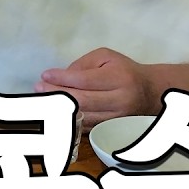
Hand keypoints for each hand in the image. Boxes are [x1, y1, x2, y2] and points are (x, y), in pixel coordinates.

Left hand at [36, 47, 159, 130]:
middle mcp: (119, 101)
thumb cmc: (124, 70)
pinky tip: (56, 112)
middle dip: (57, 94)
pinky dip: (69, 119)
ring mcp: (116, 119)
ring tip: (44, 99)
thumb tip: (61, 77)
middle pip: (82, 100)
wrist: (149, 92)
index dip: (63, 79)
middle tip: (39, 88)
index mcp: (119, 78)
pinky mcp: (111, 130)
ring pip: (83, 117)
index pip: (85, 80)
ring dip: (60, 109)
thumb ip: (83, 64)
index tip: (45, 75)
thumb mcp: (106, 57)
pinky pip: (86, 127)